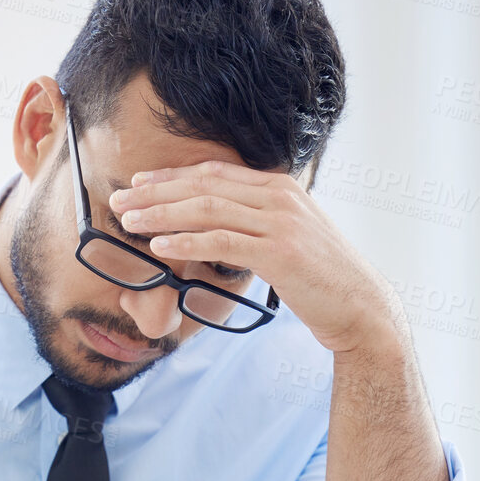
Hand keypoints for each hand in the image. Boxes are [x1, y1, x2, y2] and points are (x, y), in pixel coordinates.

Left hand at [106, 160, 401, 353]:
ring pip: (207, 209)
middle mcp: (279, 197)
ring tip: (129, 222)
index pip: (214, 174)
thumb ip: (256, 223)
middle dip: (156, 193)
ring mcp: (280, 222)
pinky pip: (221, 241)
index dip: (171, 177)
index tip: (138, 184)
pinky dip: (186, 242)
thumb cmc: (320, 279)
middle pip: (204, 186)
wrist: (360, 306)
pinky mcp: (279, 252)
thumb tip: (214, 224)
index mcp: (279, 188)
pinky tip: (160, 247)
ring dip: (161, 215)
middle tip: (119, 201)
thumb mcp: (288, 238)